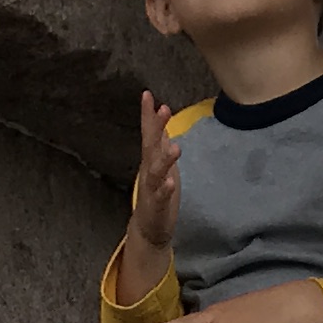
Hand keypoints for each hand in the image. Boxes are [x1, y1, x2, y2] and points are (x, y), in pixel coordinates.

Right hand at [114, 91, 179, 309]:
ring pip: (156, 171)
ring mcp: (152, 188)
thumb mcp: (159, 162)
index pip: (148, 134)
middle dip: (155, 128)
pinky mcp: (158, 206)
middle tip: (162, 109)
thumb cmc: (156, 192)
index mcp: (150, 160)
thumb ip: (159, 141)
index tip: (147, 95)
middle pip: (151, 147)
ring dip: (165, 159)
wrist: (149, 227)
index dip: (147, 115)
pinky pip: (161, 196)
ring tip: (175, 148)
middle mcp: (148, 171)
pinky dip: (165, 189)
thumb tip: (159, 117)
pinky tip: (170, 182)